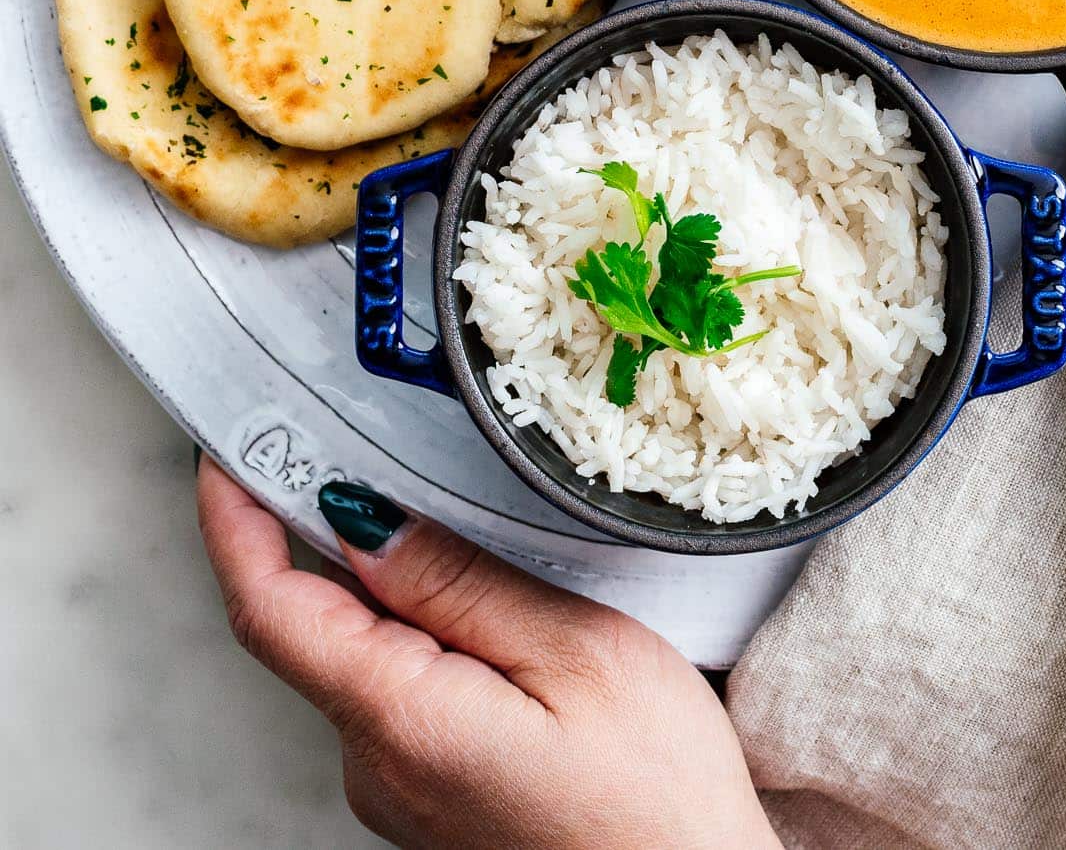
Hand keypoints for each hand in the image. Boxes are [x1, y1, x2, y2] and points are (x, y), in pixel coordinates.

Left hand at [197, 458, 779, 849]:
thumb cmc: (659, 804)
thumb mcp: (580, 656)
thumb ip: (462, 585)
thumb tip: (366, 519)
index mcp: (402, 722)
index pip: (271, 608)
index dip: (236, 519)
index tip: (229, 447)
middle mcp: (378, 764)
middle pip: (313, 622)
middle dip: (326, 529)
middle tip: (363, 438)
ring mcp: (402, 786)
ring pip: (362, 650)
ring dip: (387, 579)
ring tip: (463, 520)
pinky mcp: (434, 790)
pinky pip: (399, 685)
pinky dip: (419, 625)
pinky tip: (488, 603)